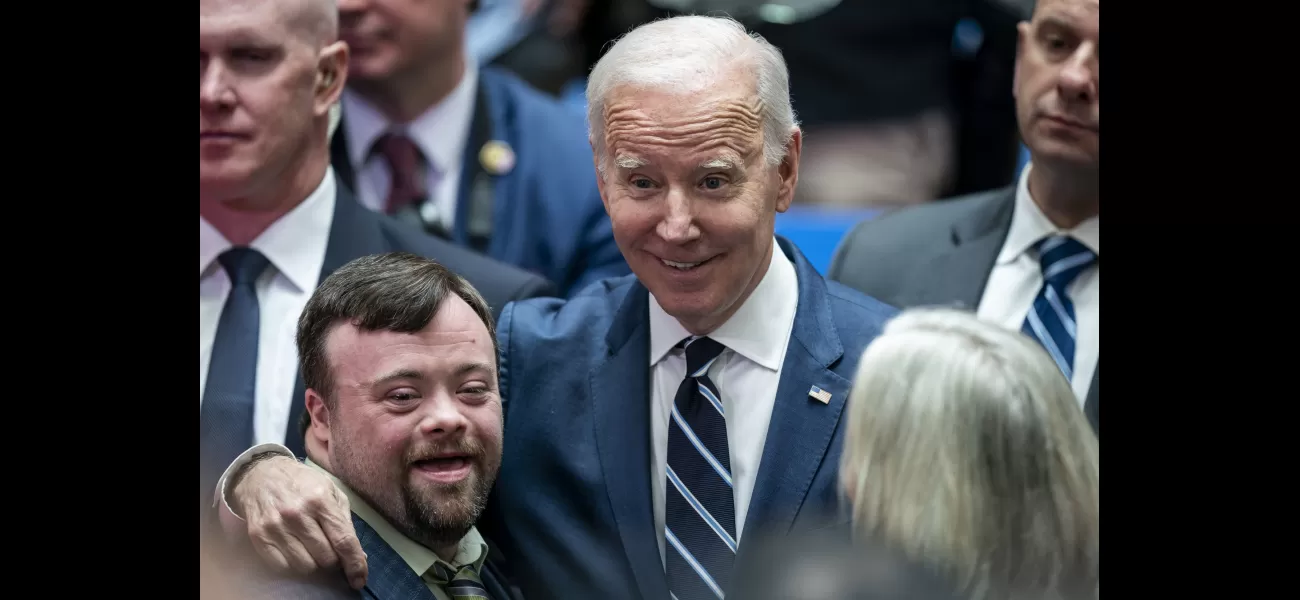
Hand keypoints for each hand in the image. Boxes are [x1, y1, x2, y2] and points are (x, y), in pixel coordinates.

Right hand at [230, 456, 368, 588]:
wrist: (262, 474)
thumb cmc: (303, 484)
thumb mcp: (331, 492)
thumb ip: (345, 524)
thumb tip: (359, 556)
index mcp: (320, 500)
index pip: (343, 541)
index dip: (355, 564)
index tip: (359, 579)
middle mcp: (297, 514)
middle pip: (326, 558)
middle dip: (333, 560)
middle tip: (329, 550)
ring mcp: (276, 526)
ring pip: (305, 567)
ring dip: (313, 564)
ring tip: (311, 548)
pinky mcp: (259, 536)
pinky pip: (282, 567)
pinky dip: (293, 565)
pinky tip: (295, 550)